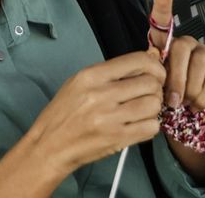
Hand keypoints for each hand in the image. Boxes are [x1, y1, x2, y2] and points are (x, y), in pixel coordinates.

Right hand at [28, 51, 165, 176]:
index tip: (155, 73)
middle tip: (148, 94)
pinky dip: (150, 125)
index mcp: (92, 75)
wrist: (49, 146)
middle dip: (155, 88)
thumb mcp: (80, 82)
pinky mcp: (117, 139)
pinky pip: (151, 127)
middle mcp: (101, 94)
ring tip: (142, 110)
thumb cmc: (64, 114)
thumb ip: (113, 71)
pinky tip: (139, 124)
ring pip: (153, 105)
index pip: (138, 60)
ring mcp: (110, 118)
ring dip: (153, 107)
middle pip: (150, 83)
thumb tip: (149, 59)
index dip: (154, 66)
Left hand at [147, 0, 204, 111]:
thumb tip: (162, 89)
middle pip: (180, 49)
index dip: (163, 6)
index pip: (162, 21)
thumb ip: (157, 81)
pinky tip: (199, 105)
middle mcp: (186, 42)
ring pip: (198, 64)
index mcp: (165, 45)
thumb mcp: (157, 88)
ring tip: (186, 105)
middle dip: (176, 79)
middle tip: (173, 102)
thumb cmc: (169, 96)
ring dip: (191, 90)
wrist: (191, 108)